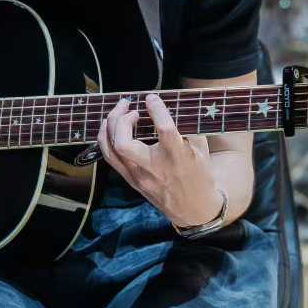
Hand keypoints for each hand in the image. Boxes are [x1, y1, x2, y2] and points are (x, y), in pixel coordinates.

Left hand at [98, 93, 222, 226]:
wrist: (193, 208)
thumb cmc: (199, 175)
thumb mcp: (201, 149)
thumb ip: (186, 127)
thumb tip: (168, 105)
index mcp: (178, 158)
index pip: (164, 130)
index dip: (156, 110)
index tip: (152, 98)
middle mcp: (155, 168)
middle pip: (124, 143)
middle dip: (121, 119)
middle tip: (130, 107)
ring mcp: (139, 177)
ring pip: (111, 150)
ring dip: (109, 126)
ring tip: (119, 112)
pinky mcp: (131, 181)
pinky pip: (110, 158)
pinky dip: (107, 139)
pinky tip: (112, 127)